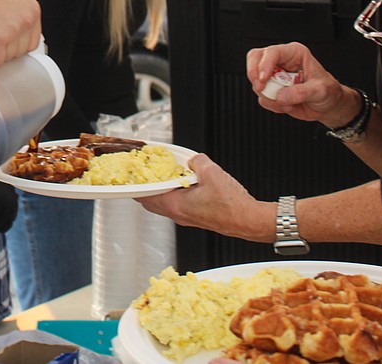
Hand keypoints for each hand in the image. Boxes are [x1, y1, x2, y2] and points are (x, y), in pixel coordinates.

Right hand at [0, 0, 40, 66]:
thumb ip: (17, 11)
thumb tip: (17, 29)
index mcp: (32, 8)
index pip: (32, 40)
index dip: (16, 43)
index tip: (7, 42)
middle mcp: (27, 19)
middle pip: (21, 50)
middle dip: (6, 48)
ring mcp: (14, 29)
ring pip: (9, 57)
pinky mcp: (0, 39)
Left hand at [136, 154, 273, 242]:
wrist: (249, 221)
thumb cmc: (231, 205)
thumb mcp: (211, 172)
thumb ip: (196, 161)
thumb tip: (193, 160)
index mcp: (175, 205)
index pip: (145, 195)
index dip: (137, 183)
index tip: (132, 173)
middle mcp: (177, 215)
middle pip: (151, 201)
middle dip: (146, 187)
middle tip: (144, 173)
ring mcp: (186, 218)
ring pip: (164, 204)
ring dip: (161, 190)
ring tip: (165, 175)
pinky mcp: (196, 218)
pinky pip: (177, 205)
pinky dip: (174, 194)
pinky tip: (184, 184)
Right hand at [245, 43, 358, 127]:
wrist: (328, 105)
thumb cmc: (328, 91)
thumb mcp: (321, 90)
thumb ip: (301, 92)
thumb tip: (280, 96)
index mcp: (294, 53)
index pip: (272, 52)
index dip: (264, 65)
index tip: (263, 79)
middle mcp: (281, 62)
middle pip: (255, 59)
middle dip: (255, 76)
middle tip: (262, 88)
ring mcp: (274, 76)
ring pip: (256, 81)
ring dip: (269, 95)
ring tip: (289, 102)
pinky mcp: (271, 89)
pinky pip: (262, 97)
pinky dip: (272, 104)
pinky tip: (287, 105)